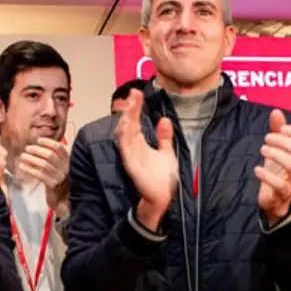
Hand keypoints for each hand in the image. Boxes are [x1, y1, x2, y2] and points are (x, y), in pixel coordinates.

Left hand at [19, 138, 70, 217]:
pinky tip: (22, 167)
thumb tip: (38, 147)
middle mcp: (65, 167)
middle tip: (27, 148)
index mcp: (67, 161)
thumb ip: (53, 159)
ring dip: (32, 159)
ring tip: (23, 157)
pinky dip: (30, 169)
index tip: (38, 140)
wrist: (63, 200)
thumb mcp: (59, 168)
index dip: (48, 142)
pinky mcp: (52, 185)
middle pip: (50, 155)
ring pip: (44, 164)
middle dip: (37, 150)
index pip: (59, 148)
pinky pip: (39, 174)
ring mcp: (59, 176)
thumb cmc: (59, 182)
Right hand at [114, 89, 178, 230]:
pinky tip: (126, 124)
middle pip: (127, 124)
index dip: (135, 107)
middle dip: (129, 108)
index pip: (135, 121)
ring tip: (129, 104)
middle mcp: (133, 148)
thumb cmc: (163, 178)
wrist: (163, 197)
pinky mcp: (131, 165)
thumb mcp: (166, 153)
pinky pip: (125, 148)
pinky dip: (124, 136)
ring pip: (124, 133)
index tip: (137, 92)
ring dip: (126, 118)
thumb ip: (164, 137)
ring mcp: (130, 156)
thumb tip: (164, 119)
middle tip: (133, 93)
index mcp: (140, 144)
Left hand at [257, 109, 290, 223]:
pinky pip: (280, 185)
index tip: (281, 128)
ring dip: (276, 154)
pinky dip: (267, 176)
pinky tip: (257, 169)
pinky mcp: (282, 194)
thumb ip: (277, 130)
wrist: (274, 199)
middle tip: (267, 139)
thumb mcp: (277, 149)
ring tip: (262, 150)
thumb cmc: (277, 170)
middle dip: (283, 141)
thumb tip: (276, 111)